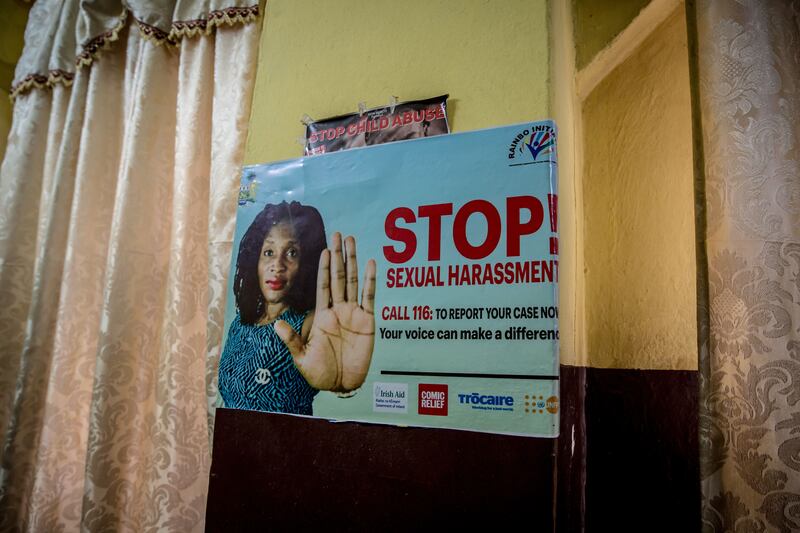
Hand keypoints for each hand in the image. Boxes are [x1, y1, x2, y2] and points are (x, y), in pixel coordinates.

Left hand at [275, 233, 375, 390]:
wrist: (342, 385)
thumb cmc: (320, 374)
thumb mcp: (301, 359)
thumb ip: (292, 341)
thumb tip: (275, 326)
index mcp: (321, 316)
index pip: (322, 286)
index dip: (324, 268)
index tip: (324, 250)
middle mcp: (338, 310)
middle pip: (338, 277)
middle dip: (338, 256)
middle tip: (338, 234)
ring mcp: (353, 314)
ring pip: (353, 282)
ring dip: (353, 261)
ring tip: (352, 241)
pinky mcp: (368, 322)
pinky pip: (369, 297)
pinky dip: (371, 281)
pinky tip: (370, 264)